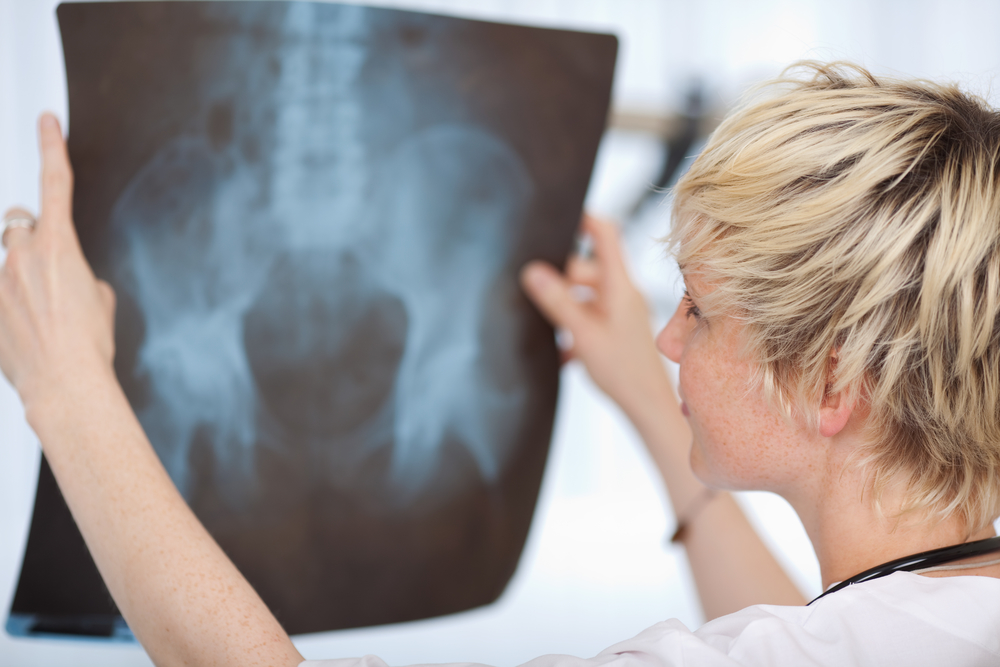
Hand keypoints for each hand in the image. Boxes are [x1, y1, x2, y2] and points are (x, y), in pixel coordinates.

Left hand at [0, 114, 115, 408]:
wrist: (65, 386)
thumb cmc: (88, 347)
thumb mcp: (101, 303)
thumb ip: (82, 277)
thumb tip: (72, 281)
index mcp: (58, 249)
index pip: (55, 183)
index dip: (52, 146)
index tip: (46, 121)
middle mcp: (20, 257)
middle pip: (16, 223)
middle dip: (27, 235)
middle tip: (42, 265)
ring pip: (2, 260)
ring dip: (17, 277)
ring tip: (37, 314)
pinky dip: (9, 304)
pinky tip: (23, 330)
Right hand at [520, 214, 670, 419]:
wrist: (647, 407)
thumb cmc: (623, 371)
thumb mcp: (582, 333)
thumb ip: (557, 301)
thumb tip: (533, 271)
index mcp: (618, 285)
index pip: (605, 234)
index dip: (583, 219)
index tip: (559, 215)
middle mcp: (622, 293)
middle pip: (585, 268)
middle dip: (561, 279)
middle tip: (537, 295)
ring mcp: (620, 312)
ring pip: (584, 295)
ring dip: (565, 307)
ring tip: (551, 327)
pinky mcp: (616, 330)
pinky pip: (588, 318)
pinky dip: (573, 328)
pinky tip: (563, 350)